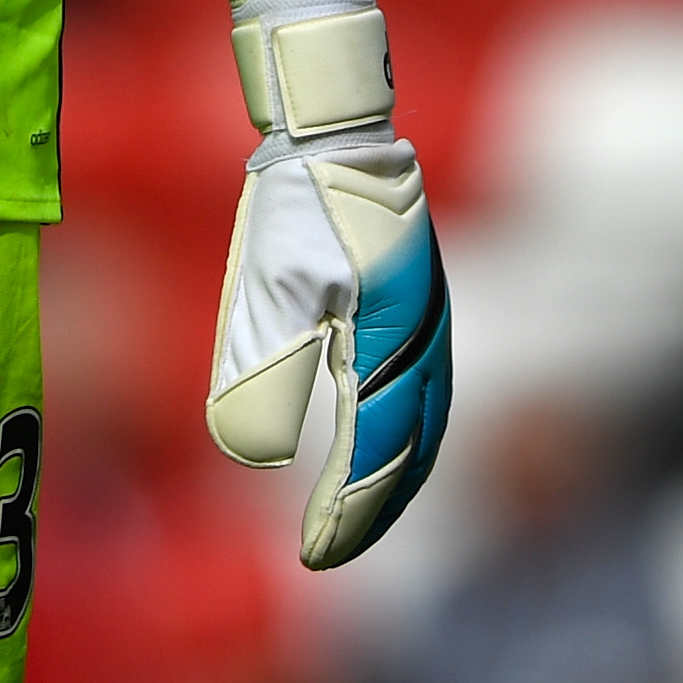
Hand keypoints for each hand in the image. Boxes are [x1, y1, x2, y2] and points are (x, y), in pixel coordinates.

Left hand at [199, 0, 450, 569]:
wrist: (334, 124)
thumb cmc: (295, 202)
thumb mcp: (268, 288)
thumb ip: (261, 375)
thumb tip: (252, 460)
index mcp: (394, 342)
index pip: (376, 454)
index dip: (346, 513)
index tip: (311, 558)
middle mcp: (426, 339)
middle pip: (414, 450)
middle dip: (375, 508)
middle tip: (329, 550)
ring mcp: (430, 319)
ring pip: (426, 421)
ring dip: (396, 475)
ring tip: (356, 515)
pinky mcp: (418, 302)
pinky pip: (423, 388)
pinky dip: (404, 432)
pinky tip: (378, 444)